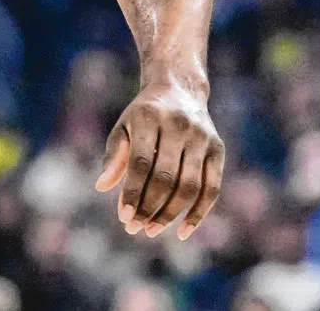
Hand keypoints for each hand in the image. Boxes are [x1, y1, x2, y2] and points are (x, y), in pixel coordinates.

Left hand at [95, 78, 223, 240]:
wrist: (179, 88)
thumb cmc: (143, 114)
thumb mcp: (124, 126)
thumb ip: (114, 155)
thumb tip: (101, 186)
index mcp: (148, 116)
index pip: (141, 163)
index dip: (132, 192)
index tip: (123, 216)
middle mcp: (178, 125)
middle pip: (165, 178)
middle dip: (149, 207)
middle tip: (135, 228)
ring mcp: (201, 137)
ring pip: (189, 187)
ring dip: (170, 214)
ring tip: (152, 230)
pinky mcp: (218, 149)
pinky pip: (211, 189)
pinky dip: (198, 214)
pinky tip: (182, 231)